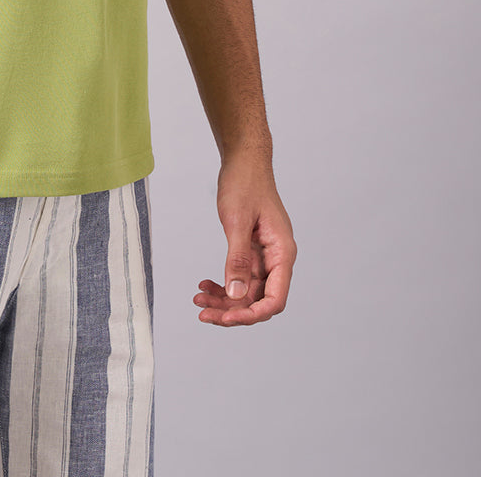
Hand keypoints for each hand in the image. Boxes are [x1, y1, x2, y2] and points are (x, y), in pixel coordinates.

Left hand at [193, 151, 295, 326]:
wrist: (244, 160)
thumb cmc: (245, 184)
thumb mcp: (237, 221)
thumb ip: (237, 260)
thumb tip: (235, 295)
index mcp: (282, 253)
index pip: (275, 298)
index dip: (252, 315)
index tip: (227, 319)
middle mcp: (277, 258)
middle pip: (258, 299)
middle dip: (232, 311)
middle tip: (203, 314)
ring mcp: (265, 256)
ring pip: (246, 291)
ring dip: (224, 300)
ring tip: (198, 300)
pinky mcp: (252, 251)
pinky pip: (240, 277)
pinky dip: (223, 284)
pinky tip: (204, 284)